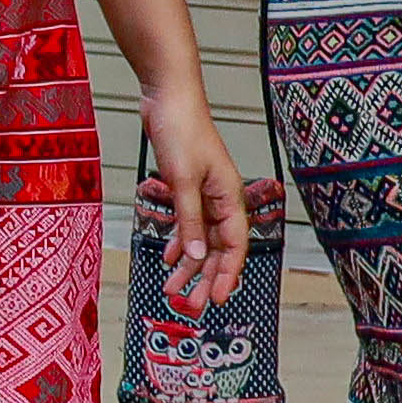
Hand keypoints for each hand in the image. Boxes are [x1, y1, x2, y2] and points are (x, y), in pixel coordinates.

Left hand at [141, 87, 256, 314]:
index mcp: (230, 198)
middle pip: (218, 248)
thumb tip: (195, 257)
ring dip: (188, 263)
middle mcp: (222, 200)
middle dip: (205, 277)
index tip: (216, 299)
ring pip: (201, 238)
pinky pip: (188, 222)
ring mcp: (205, 194)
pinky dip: (179, 240)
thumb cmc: (182, 131)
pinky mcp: (187, 187)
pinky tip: (170, 256)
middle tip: (189, 304)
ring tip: (171, 287)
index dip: (226, 275)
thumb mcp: (182, 179)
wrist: (168, 98)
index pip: (234, 247)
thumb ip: (189, 218)